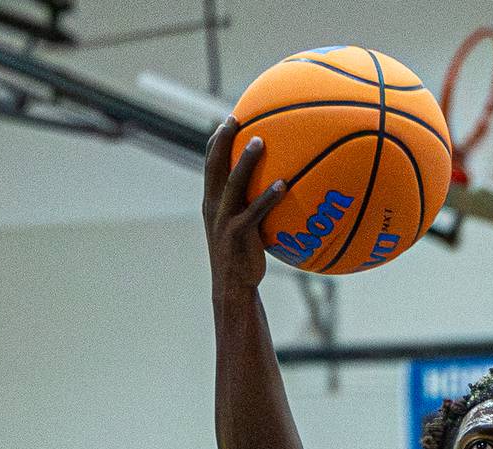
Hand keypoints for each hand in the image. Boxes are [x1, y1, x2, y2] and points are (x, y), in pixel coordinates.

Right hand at [203, 117, 286, 294]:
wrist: (232, 286)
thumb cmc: (242, 258)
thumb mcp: (242, 229)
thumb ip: (251, 208)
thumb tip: (275, 192)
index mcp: (212, 202)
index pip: (210, 165)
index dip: (216, 142)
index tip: (227, 121)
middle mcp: (214, 206)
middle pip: (215, 166)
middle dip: (223, 140)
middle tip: (235, 118)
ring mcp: (224, 220)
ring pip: (233, 183)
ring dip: (246, 161)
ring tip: (260, 141)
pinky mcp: (239, 234)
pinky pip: (255, 212)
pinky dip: (268, 198)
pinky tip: (282, 185)